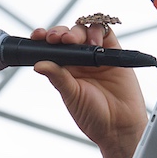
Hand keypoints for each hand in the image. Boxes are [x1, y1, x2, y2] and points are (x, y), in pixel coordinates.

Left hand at [31, 24, 148, 157]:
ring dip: (77, 31)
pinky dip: (97, 31)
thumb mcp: (71, 96)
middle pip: (67, 36)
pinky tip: (93, 41)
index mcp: (64, 70)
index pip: (51, 48)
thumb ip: (57, 78)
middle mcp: (78, 61)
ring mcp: (95, 56)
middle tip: (57, 39)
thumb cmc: (94, 116)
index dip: (44, 39)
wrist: (119, 126)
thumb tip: (39, 65)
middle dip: (59, 33)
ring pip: (84, 31)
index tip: (38, 36)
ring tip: (73, 40)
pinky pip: (106, 33)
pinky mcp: (113, 53)